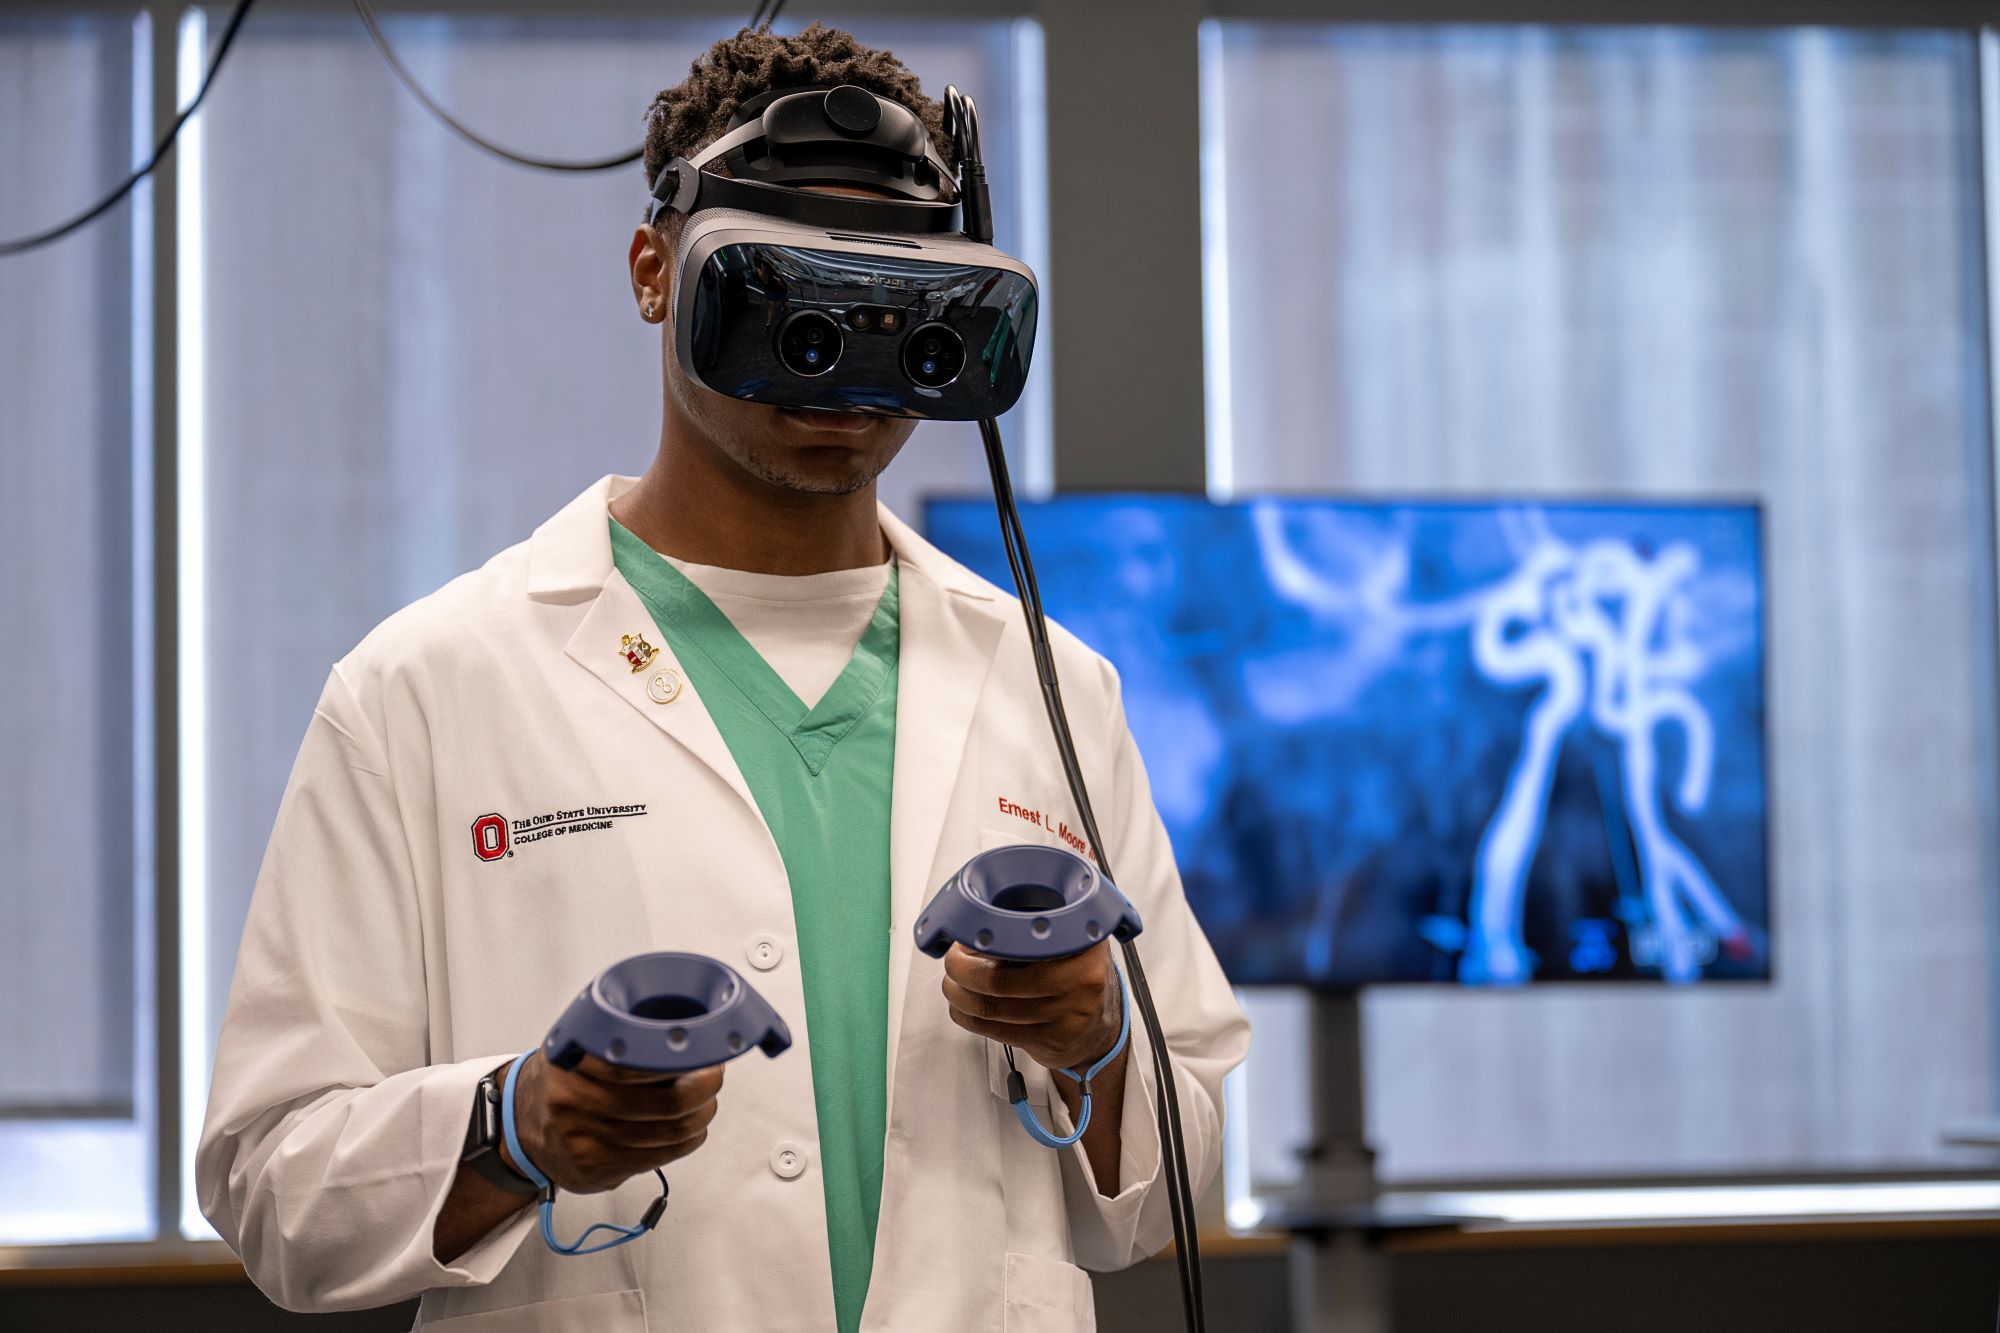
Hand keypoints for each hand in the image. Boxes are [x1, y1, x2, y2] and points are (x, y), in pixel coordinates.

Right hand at [502, 1051, 722, 1194]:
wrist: (520, 1125)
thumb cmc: (562, 1078)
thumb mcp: (579, 1044)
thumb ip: (620, 1036)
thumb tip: (685, 1032)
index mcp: (571, 1063)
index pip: (639, 1061)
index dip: (683, 1059)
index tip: (707, 1053)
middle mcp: (574, 1103)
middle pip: (667, 1104)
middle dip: (704, 1090)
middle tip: (712, 1077)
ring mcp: (585, 1142)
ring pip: (670, 1133)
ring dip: (700, 1116)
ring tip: (705, 1102)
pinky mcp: (595, 1170)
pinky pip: (659, 1158)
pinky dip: (686, 1142)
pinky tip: (690, 1129)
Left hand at [941, 941, 1121, 1073]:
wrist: (1100, 1028)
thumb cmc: (1075, 978)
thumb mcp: (1068, 940)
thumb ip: (1034, 928)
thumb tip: (977, 926)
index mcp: (1084, 944)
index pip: (1025, 939)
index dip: (986, 939)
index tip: (967, 938)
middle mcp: (1081, 979)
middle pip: (998, 979)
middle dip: (962, 970)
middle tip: (953, 962)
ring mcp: (1068, 1015)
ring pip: (991, 1007)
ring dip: (959, 995)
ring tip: (953, 983)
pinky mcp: (1052, 1042)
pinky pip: (995, 1030)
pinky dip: (968, 1017)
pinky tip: (962, 1007)